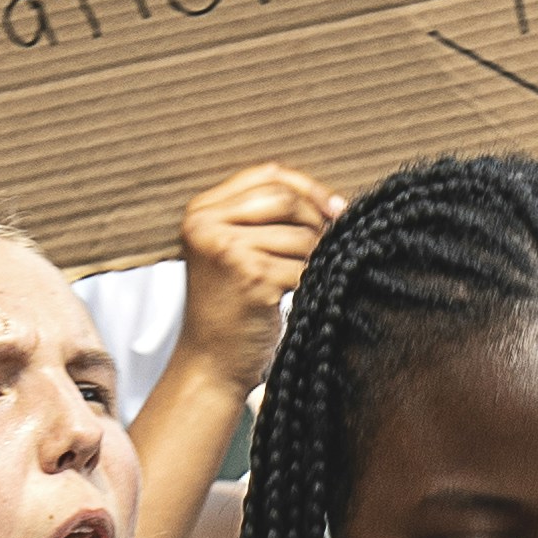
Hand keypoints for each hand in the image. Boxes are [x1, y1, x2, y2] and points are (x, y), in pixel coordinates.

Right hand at [170, 166, 340, 399]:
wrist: (210, 363)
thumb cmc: (230, 310)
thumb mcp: (235, 251)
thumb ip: (267, 220)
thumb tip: (336, 203)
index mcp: (201, 211)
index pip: (267, 175)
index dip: (307, 187)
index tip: (334, 207)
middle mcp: (207, 224)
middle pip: (285, 198)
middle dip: (316, 220)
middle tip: (328, 245)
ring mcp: (227, 249)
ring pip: (299, 234)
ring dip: (316, 256)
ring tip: (308, 277)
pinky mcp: (251, 276)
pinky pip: (303, 266)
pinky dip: (313, 280)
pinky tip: (305, 293)